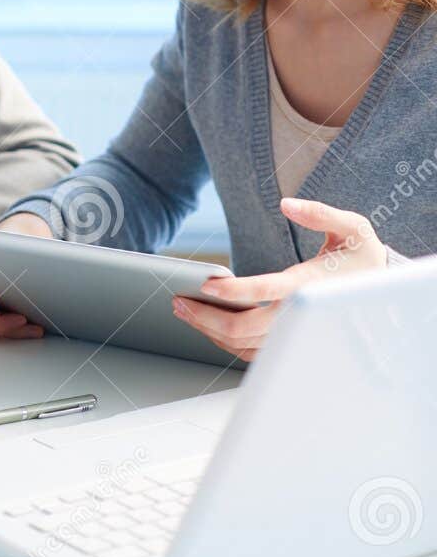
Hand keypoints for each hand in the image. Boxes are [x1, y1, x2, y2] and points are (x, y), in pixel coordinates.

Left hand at [173, 198, 386, 360]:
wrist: (379, 290)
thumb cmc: (361, 256)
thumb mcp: (351, 226)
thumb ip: (320, 214)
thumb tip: (287, 204)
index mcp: (310, 285)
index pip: (266, 291)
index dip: (234, 290)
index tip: (206, 283)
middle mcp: (299, 314)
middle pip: (246, 327)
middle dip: (207, 317)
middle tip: (178, 301)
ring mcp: (293, 333)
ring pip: (245, 344)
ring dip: (210, 331)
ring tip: (184, 311)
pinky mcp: (289, 343)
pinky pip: (252, 351)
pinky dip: (225, 342)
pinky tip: (206, 325)